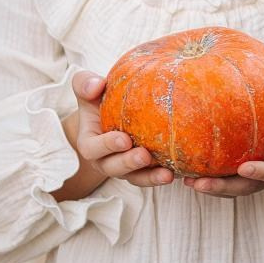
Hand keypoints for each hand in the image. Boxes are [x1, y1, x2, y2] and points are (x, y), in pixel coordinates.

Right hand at [65, 70, 174, 192]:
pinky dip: (163, 176)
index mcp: (90, 143)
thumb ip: (85, 84)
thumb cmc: (98, 100)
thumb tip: (97, 85)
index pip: (93, 149)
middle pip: (114, 168)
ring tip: (166, 174)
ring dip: (150, 177)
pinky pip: (152, 177)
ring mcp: (125, 169)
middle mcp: (105, 160)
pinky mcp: (142, 171)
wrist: (110, 114)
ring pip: (135, 178)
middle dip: (129, 163)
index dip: (107, 146)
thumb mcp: (88, 90)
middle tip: (144, 155)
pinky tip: (178, 172)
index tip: (124, 139)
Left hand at [185, 82, 263, 197]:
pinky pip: (223, 176)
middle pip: (249, 186)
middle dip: (225, 188)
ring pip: (233, 187)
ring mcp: (255, 171)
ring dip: (211, 187)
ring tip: (186, 181)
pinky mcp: (239, 166)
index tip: (244, 167)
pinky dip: (206, 176)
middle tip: (200, 183)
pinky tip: (183, 169)